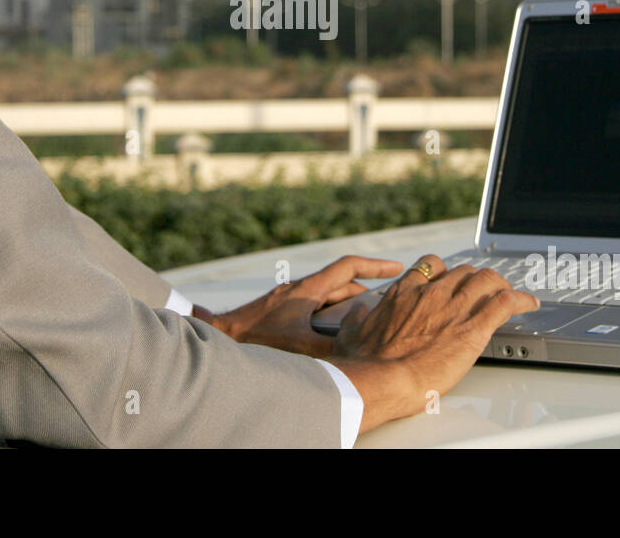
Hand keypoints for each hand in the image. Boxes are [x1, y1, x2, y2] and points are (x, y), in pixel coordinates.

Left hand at [199, 255, 404, 356]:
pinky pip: (314, 308)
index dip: (375, 266)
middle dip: (365, 292)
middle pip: (341, 284)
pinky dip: (329, 316)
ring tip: (364, 323)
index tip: (397, 268)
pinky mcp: (281, 310)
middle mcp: (300, 289)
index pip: (348, 267)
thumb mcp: (299, 346)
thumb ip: (330, 350)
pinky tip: (332, 336)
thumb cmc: (257, 339)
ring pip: (327, 297)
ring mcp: (290, 299)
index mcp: (308, 289)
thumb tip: (356, 353)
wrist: (222, 335)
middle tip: (387, 304)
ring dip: (346, 307)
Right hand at [328, 254, 538, 432]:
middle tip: (485, 290)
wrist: (379, 379)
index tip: (451, 278)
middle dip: (476, 279)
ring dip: (502, 285)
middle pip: (464, 271)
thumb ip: (357, 319)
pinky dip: (521, 300)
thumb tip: (356, 313)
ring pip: (487, 279)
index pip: (431, 265)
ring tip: (510, 293)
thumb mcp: (351, 333)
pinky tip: (529, 304)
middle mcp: (431, 294)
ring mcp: (454, 308)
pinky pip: (505, 303)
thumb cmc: (364, 363)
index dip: (446, 270)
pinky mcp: (473, 328)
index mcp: (404, 293)